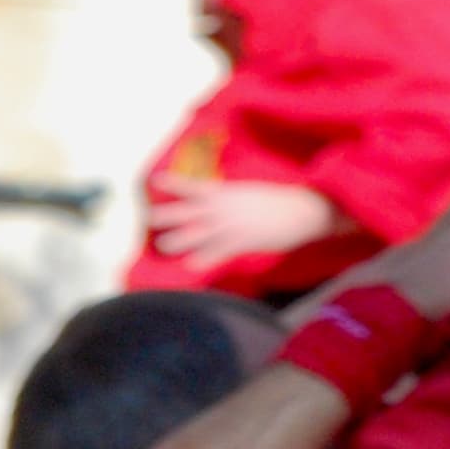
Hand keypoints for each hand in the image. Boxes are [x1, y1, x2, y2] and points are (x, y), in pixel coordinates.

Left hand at [144, 175, 347, 265]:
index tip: (154, 180)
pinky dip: (198, 262)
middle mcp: (219, 209)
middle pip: (181, 213)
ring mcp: (226, 227)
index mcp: (224, 192)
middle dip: (161, 218)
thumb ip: (227, 199)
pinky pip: (209, 256)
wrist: (301, 210)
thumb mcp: (248, 193)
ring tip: (164, 246)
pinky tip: (188, 268)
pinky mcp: (236, 244)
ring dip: (173, 243)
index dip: (171, 183)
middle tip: (148, 220)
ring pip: (188, 237)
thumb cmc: (276, 201)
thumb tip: (212, 203)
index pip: (191, 186)